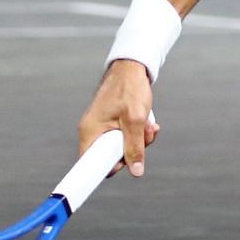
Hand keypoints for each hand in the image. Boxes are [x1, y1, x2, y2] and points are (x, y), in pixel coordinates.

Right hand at [78, 59, 160, 176]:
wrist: (132, 68)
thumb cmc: (129, 87)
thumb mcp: (135, 119)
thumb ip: (135, 146)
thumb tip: (136, 171)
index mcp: (90, 131)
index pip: (90, 164)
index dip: (107, 168)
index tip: (123, 165)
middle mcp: (93, 131)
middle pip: (110, 157)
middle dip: (132, 151)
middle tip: (145, 137)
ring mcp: (103, 128)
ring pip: (121, 148)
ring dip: (139, 141)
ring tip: (149, 126)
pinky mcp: (112, 125)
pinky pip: (125, 138)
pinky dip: (138, 134)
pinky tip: (148, 123)